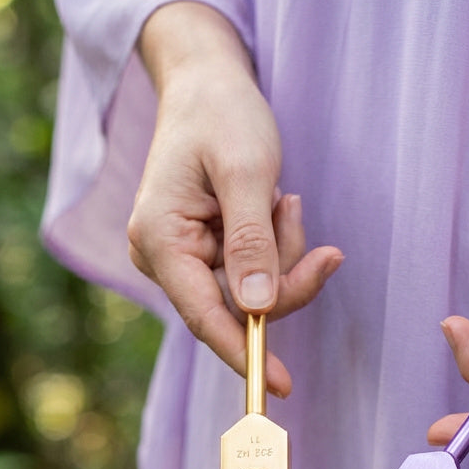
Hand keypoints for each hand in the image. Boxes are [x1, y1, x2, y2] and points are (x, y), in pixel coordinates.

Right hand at [127, 3, 342, 396]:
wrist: (208, 85)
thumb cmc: (221, 116)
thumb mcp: (245, 171)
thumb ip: (252, 240)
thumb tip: (257, 307)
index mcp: (159, 240)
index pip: (205, 316)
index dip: (245, 352)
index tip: (281, 383)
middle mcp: (164, 258)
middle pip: (238, 307)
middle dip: (284, 276)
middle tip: (310, 228)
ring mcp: (185, 259)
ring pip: (254, 292)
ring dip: (283, 251)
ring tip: (282, 196)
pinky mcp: (207, 255)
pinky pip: (256, 274)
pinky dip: (277, 245)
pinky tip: (275, 203)